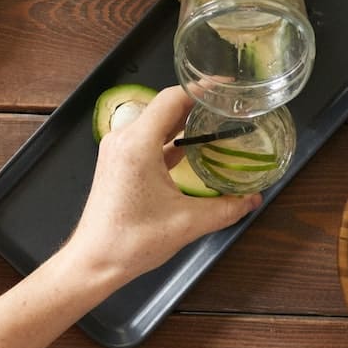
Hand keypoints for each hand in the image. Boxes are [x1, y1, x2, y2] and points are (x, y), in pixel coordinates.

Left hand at [58, 85, 257, 287]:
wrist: (94, 261)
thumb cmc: (133, 241)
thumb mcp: (187, 223)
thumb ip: (226, 208)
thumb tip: (253, 199)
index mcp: (138, 144)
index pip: (174, 98)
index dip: (203, 88)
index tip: (228, 86)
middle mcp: (124, 139)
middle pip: (166, 107)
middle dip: (198, 104)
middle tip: (229, 106)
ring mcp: (117, 150)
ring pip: (156, 122)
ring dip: (184, 122)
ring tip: (216, 123)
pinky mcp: (117, 162)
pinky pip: (148, 139)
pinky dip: (170, 139)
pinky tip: (192, 147)